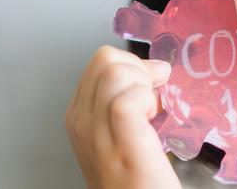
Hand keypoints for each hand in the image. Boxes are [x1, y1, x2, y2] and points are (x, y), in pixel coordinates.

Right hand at [65, 45, 180, 188]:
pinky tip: (154, 120)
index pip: (100, 62)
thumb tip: (157, 68)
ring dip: (145, 85)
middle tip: (155, 98)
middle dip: (139, 69)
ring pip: (114, 72)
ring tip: (154, 112)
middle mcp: (81, 123)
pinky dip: (147, 100)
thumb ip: (128, 101)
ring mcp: (96, 135)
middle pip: (104, 59)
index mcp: (80, 117)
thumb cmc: (139, 178)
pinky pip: (126, 99)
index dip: (133, 66)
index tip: (151, 89)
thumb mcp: (124, 133)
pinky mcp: (121, 145)